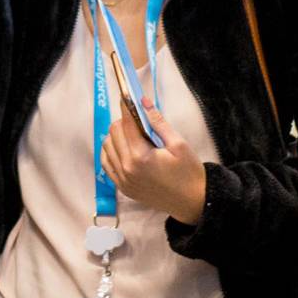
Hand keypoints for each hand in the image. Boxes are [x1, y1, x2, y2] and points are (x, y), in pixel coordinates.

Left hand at [101, 100, 206, 223]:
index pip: (126, 124)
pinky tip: (124, 147)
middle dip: (123, 121)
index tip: (127, 96)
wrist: (191, 202)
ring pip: (106, 147)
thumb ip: (158, 123)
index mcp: (140, 157)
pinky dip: (111, 151)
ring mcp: (122, 180)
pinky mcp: (122, 187)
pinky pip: (107, 164)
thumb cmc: (189, 172)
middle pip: (113, 134)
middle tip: (138, 117)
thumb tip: (144, 102)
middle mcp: (126, 169)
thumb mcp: (178, 144)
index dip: (126, 107)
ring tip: (133, 133)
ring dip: (116, 135)